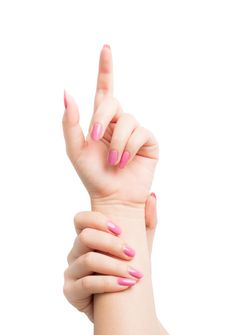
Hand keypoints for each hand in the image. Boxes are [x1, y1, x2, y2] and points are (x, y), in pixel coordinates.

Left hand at [62, 46, 158, 205]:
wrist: (112, 196)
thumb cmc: (92, 174)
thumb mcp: (75, 148)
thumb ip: (70, 122)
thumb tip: (67, 92)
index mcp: (101, 121)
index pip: (104, 90)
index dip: (105, 69)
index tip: (106, 48)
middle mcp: (118, 123)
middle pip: (112, 102)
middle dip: (102, 118)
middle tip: (95, 137)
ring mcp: (135, 131)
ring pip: (128, 120)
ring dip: (117, 143)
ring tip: (114, 161)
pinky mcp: (149, 141)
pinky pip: (140, 133)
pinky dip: (129, 147)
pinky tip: (126, 161)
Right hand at [63, 193, 156, 321]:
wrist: (128, 305)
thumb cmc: (131, 268)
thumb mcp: (142, 244)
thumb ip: (146, 220)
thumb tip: (151, 196)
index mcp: (89, 237)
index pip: (81, 219)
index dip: (98, 220)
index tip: (120, 230)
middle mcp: (76, 251)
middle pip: (85, 237)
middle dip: (111, 244)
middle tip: (131, 253)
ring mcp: (71, 271)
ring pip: (88, 260)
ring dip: (115, 266)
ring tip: (135, 275)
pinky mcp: (70, 291)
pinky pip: (86, 284)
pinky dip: (109, 283)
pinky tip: (125, 286)